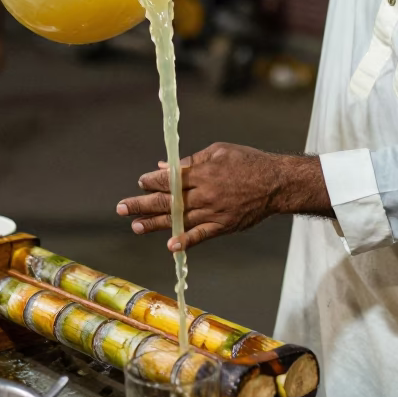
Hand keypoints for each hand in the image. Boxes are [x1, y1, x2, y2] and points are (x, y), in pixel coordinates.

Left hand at [116, 143, 331, 251]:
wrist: (276, 182)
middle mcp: (204, 194)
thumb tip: (166, 165)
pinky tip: (170, 245)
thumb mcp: (219, 151)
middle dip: (141, 203)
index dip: (152, 181)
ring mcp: (213, 212)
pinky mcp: (223, 226)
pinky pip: (201, 235)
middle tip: (121, 207)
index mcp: (202, 173)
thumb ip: (191, 161)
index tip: (141, 182)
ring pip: (178, 219)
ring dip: (155, 223)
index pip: (169, 179)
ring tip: (135, 226)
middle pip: (167, 200)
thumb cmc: (248, 161)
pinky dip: (185, 241)